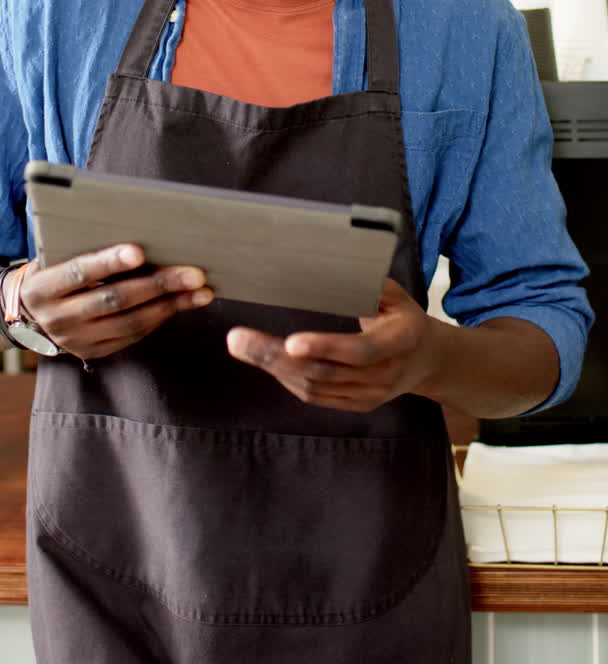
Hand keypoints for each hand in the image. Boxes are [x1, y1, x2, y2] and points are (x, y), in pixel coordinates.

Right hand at [14, 246, 213, 360]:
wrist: (26, 313)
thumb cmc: (52, 269)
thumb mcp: (54, 255)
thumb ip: (84, 247)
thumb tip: (140, 229)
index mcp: (43, 287)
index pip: (79, 272)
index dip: (109, 262)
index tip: (140, 251)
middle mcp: (57, 318)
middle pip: (113, 299)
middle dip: (158, 285)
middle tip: (194, 273)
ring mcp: (74, 340)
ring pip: (128, 323)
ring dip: (169, 306)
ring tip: (200, 292)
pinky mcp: (91, 352)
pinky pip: (130, 336)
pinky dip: (158, 319)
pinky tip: (180, 304)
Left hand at [226, 279, 434, 411]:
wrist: (427, 361)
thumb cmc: (404, 318)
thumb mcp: (398, 295)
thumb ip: (370, 283)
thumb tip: (337, 263)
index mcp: (399, 342)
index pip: (360, 351)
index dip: (324, 346)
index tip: (290, 340)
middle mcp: (384, 375)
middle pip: (325, 372)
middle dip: (277, 356)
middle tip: (239, 339)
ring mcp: (369, 395)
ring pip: (314, 386)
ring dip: (275, 367)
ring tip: (243, 345)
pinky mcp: (355, 404)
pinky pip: (315, 396)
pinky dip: (287, 379)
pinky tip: (266, 361)